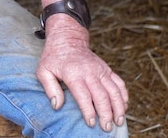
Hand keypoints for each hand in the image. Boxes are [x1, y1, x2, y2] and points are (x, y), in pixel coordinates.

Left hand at [36, 16, 128, 131]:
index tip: (90, 123)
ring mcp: (100, 70)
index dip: (88, 111)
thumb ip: (49, 88)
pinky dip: (124, 96)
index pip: (84, 95)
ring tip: (118, 121)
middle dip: (106, 114)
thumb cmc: (53, 58)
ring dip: (119, 107)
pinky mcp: (107, 69)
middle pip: (102, 96)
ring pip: (114, 91)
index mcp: (73, 73)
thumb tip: (57, 106)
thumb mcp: (43, 70)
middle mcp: (89, 72)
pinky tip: (124, 107)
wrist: (67, 39)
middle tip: (106, 128)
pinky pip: (119, 83)